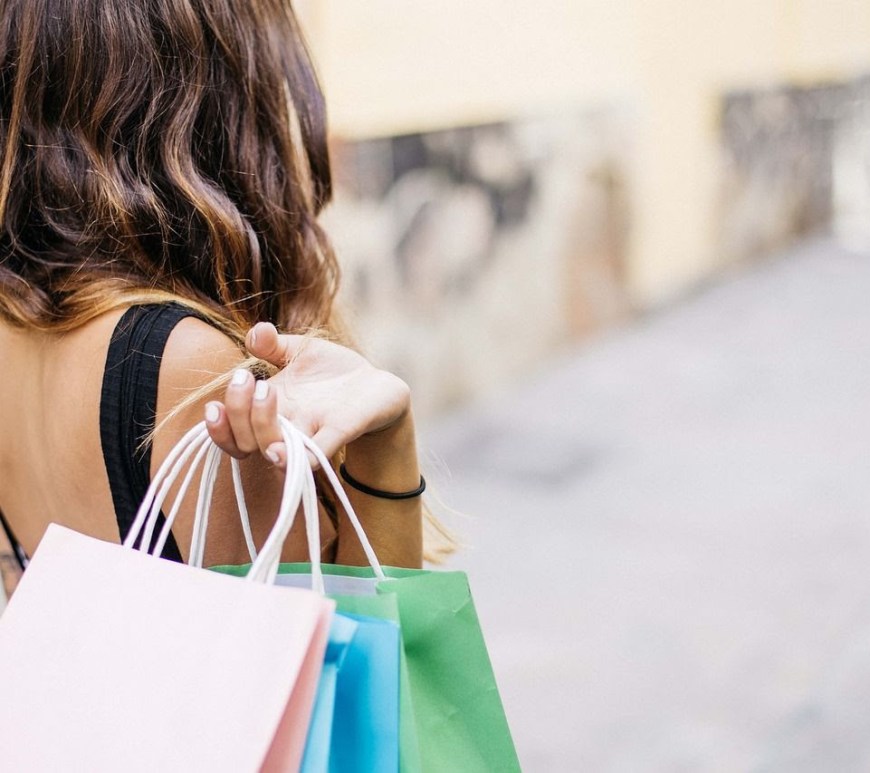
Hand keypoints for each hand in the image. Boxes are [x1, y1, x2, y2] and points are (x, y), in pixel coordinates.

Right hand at [204, 322, 411, 466]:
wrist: (376, 385)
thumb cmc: (332, 373)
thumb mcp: (300, 352)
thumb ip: (273, 344)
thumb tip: (256, 332)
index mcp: (269, 409)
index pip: (232, 431)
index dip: (217, 427)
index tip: (214, 406)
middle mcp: (285, 427)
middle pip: (245, 441)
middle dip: (238, 412)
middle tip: (248, 379)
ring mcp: (310, 433)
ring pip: (273, 449)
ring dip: (261, 426)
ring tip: (265, 392)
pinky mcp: (339, 433)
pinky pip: (314, 455)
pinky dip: (298, 457)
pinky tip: (281, 452)